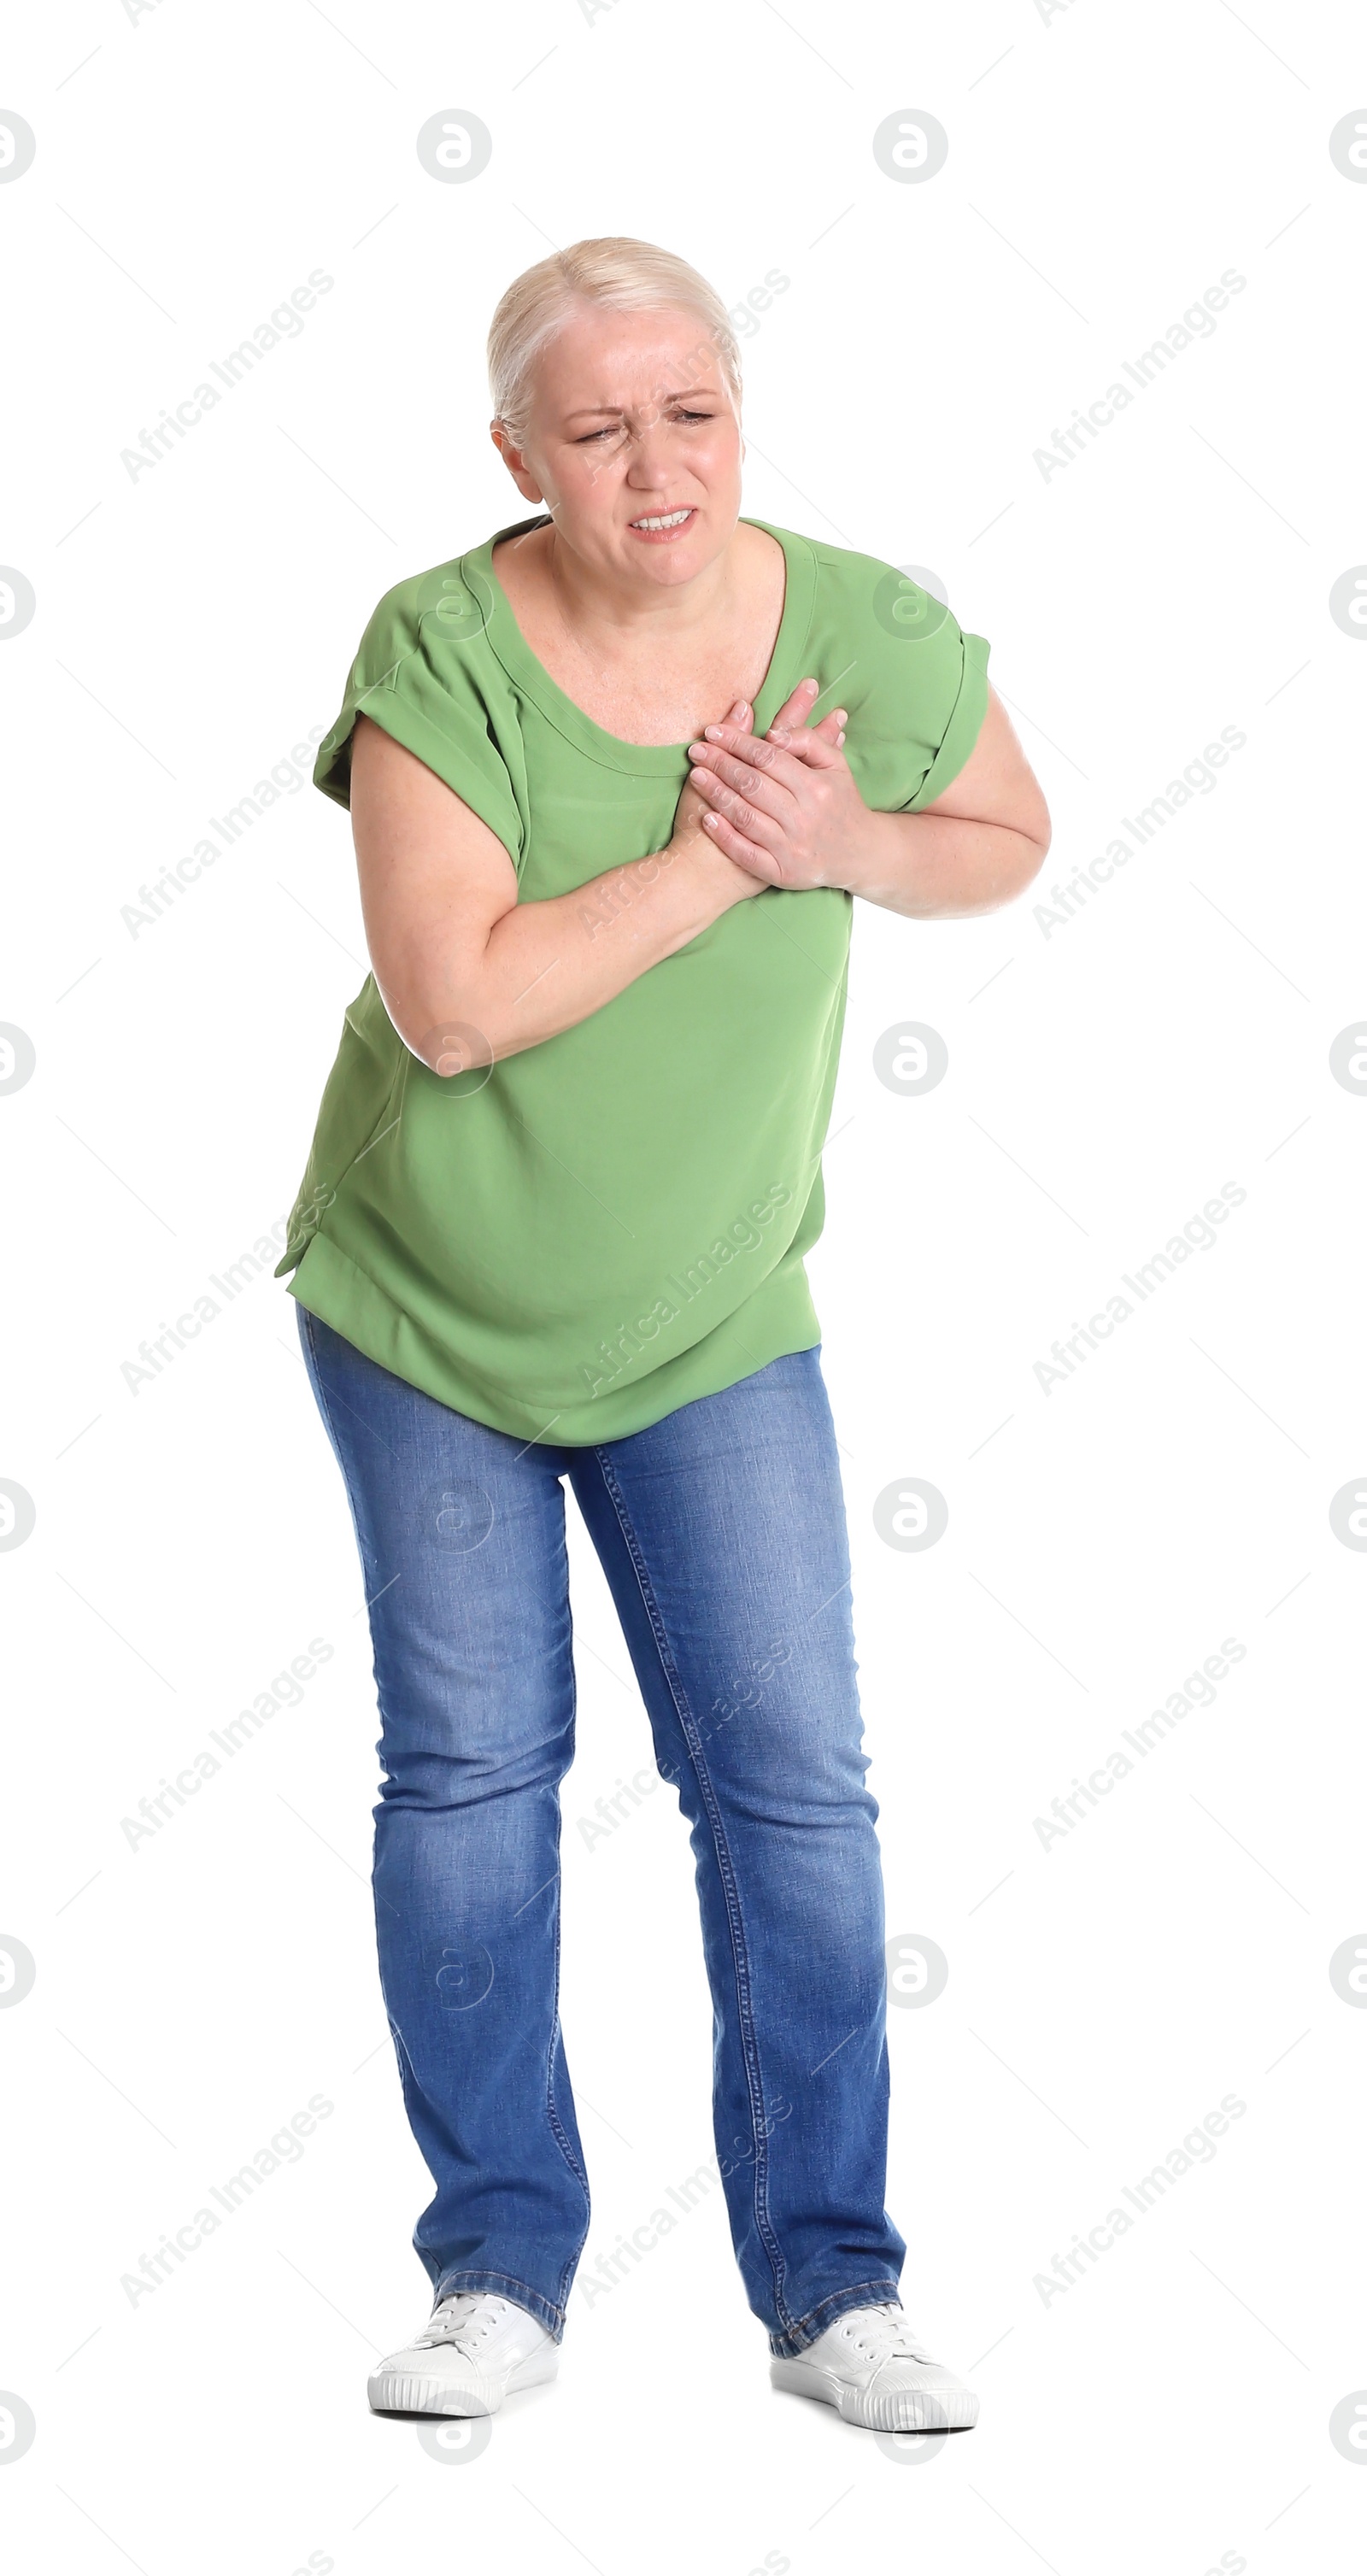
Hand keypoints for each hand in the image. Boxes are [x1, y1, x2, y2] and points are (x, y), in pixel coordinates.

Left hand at [684, 676, 862, 889]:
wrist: (859, 854)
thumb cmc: (841, 802)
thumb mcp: (836, 764)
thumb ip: (808, 741)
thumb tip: (772, 734)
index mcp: (817, 787)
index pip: (768, 758)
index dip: (737, 742)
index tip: (712, 732)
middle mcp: (804, 817)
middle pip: (752, 784)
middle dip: (720, 763)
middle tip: (696, 750)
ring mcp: (791, 847)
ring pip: (745, 816)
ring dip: (715, 794)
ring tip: (695, 775)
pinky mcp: (781, 872)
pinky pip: (746, 854)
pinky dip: (725, 836)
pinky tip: (707, 818)